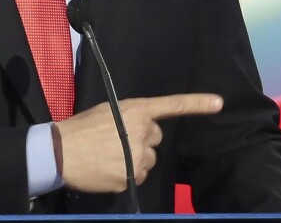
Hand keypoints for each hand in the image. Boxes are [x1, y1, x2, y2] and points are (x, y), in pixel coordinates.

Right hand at [54, 93, 222, 191]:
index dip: (197, 104)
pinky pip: (138, 176)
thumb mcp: (108, 111)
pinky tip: (108, 169)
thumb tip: (139, 127)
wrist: (61, 151)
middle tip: (118, 140)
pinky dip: (126, 174)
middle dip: (142, 140)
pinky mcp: (132, 177)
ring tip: (110, 156)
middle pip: (155, 138)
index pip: (172, 105)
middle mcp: (142, 131)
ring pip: (148, 160)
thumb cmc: (81, 127)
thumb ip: (130, 117)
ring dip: (135, 159)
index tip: (219, 103)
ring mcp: (138, 156)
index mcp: (137, 110)